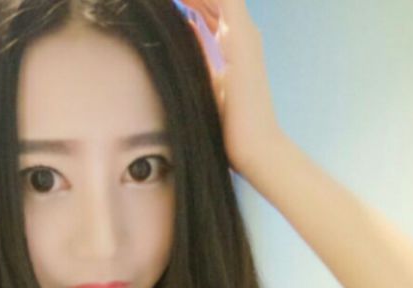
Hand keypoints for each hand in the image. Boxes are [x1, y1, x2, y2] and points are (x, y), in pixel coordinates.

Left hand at [177, 0, 282, 172]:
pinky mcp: (243, 38)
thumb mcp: (205, 85)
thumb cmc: (229, 127)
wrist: (254, 147)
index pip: (209, 6)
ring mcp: (244, 34)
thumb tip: (182, 35)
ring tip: (161, 0)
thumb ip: (197, 59)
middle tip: (158, 1)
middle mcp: (242, 34)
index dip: (189, 0)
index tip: (161, 5)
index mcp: (233, 44)